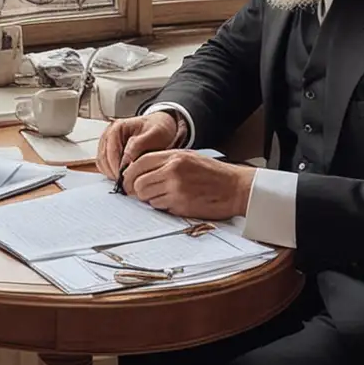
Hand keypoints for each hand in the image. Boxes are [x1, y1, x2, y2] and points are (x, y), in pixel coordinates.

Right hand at [96, 111, 179, 180]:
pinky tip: (122, 176)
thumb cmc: (158, 129)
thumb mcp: (153, 135)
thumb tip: (124, 162)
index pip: (110, 151)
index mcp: (117, 127)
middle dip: (113, 172)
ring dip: (110, 173)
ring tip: (124, 181)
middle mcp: (108, 134)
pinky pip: (104, 164)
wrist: (161, 126)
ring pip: (101, 162)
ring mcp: (107, 142)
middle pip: (103, 158)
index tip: (125, 179)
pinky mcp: (108, 151)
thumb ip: (137, 146)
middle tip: (125, 184)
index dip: (117, 167)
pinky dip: (110, 172)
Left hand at [123, 151, 255, 220]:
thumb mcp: (188, 157)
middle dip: (136, 190)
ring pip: (147, 197)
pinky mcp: (181, 205)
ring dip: (150, 199)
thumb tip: (139, 171)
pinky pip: (160, 207)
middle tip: (140, 193)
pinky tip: (174, 201)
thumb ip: (165, 161)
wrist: (235, 188)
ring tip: (163, 196)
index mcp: (174, 156)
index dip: (129, 173)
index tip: (128, 180)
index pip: (139, 163)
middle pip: (138, 183)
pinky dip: (162, 206)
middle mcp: (173, 171)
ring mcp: (177, 189)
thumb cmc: (213, 173)